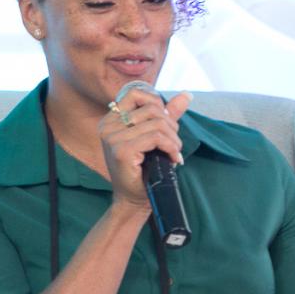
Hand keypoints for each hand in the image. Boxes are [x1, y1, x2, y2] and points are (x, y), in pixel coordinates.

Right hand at [98, 88, 191, 209]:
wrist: (133, 200)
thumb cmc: (142, 170)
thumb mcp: (153, 137)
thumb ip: (167, 115)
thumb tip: (186, 94)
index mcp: (110, 120)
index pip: (135, 93)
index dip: (157, 103)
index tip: (165, 123)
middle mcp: (108, 126)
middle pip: (151, 109)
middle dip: (171, 125)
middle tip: (173, 144)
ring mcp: (113, 138)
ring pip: (157, 124)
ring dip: (173, 139)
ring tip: (174, 152)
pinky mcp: (122, 151)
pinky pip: (156, 137)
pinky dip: (170, 147)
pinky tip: (173, 158)